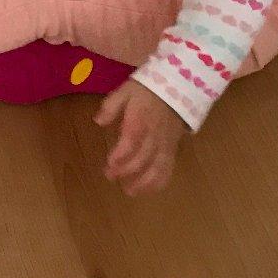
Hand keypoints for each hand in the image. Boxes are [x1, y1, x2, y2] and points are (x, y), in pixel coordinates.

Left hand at [95, 79, 186, 195]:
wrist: (179, 86)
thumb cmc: (148, 88)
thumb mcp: (125, 90)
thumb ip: (111, 106)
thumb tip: (97, 121)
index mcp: (140, 121)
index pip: (130, 142)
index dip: (120, 156)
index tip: (109, 164)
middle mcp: (154, 136)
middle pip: (141, 159)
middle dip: (125, 171)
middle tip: (110, 177)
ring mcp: (166, 144)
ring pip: (157, 169)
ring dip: (143, 183)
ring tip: (129, 191)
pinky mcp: (173, 148)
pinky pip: (169, 168)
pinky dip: (160, 181)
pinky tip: (150, 190)